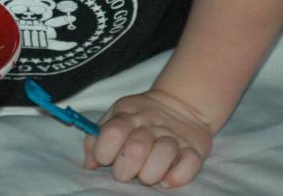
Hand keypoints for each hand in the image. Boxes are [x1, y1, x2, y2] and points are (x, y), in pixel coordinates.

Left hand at [84, 90, 212, 188]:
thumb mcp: (115, 118)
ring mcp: (174, 136)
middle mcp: (151, 125)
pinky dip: (177, 176)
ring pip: (163, 154)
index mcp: (127, 116)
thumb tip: (89, 164)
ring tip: (147, 175)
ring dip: (151, 173)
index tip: (105, 159)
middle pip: (136, 149)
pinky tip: (167, 179)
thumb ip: (97, 139)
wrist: (181, 104)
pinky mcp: (194, 149)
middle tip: (126, 171)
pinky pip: (189, 164)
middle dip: (126, 169)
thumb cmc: (139, 119)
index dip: (104, 151)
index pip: (112, 132)